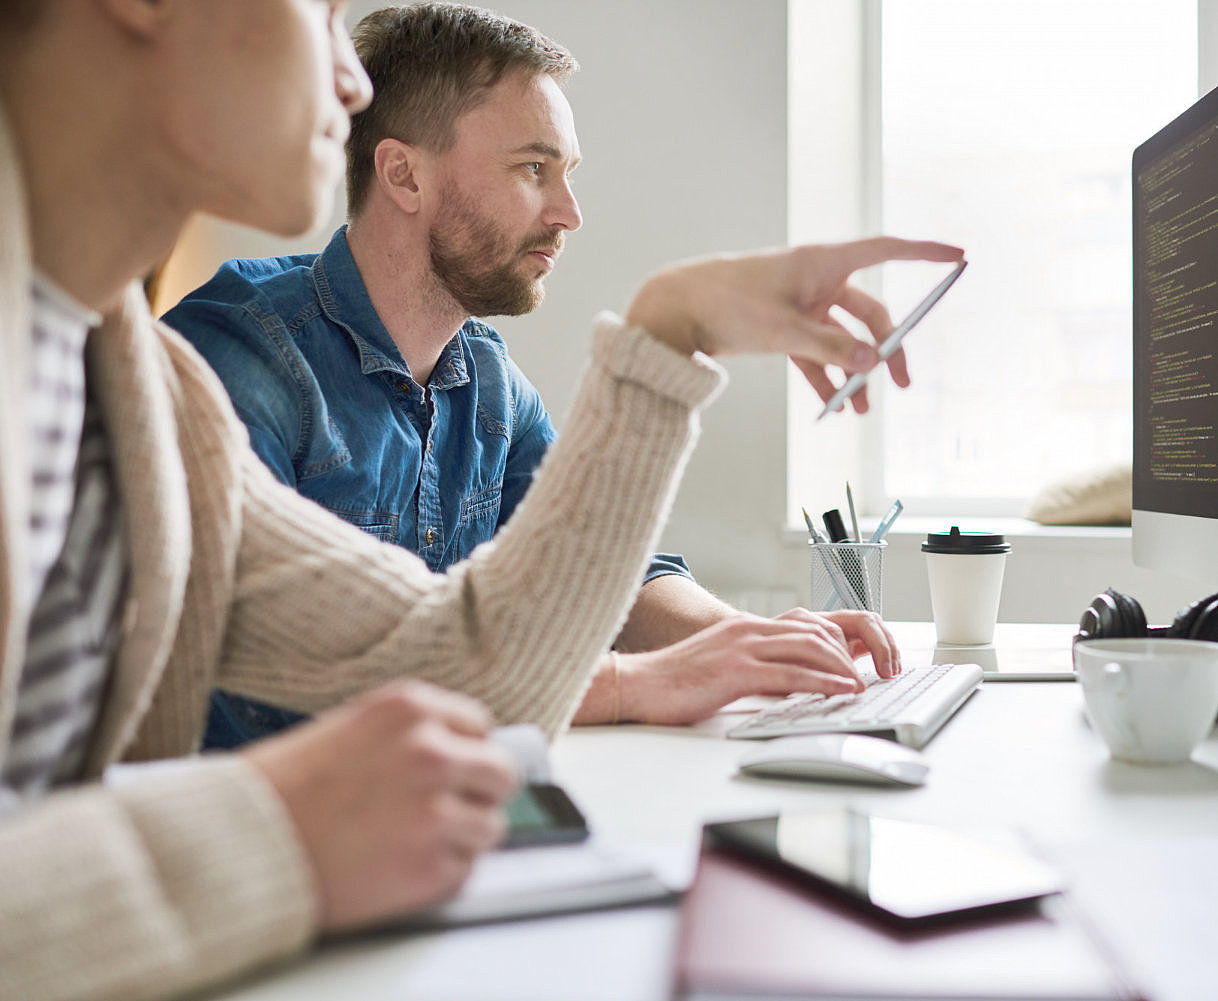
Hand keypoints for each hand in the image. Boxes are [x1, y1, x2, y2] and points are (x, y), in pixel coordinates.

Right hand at [243, 680, 518, 932]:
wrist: (235, 846)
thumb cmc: (279, 789)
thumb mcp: (350, 728)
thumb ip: (409, 734)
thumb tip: (457, 750)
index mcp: (410, 708)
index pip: (480, 725)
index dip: (463, 752)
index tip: (449, 770)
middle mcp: (430, 753)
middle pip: (500, 773)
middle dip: (476, 792)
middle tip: (444, 808)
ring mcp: (434, 812)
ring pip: (491, 826)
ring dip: (461, 836)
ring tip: (410, 840)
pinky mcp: (430, 868)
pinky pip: (466, 871)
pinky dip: (440, 875)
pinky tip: (398, 865)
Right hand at [613, 608, 901, 725]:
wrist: (638, 684)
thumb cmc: (674, 682)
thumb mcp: (721, 666)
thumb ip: (752, 667)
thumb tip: (786, 684)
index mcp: (745, 626)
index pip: (806, 624)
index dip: (837, 642)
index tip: (855, 663)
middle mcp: (748, 630)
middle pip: (815, 631)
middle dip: (849, 653)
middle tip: (867, 675)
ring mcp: (742, 648)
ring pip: (810, 648)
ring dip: (843, 668)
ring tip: (862, 686)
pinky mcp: (736, 671)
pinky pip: (791, 674)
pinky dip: (824, 682)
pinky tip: (841, 691)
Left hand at [625, 237, 964, 411]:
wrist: (677, 310)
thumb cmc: (727, 303)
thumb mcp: (783, 329)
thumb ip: (831, 346)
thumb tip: (873, 362)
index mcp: (821, 262)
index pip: (886, 250)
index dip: (923, 254)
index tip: (958, 256)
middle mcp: (816, 280)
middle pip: (868, 312)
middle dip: (886, 347)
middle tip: (898, 382)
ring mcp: (800, 305)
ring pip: (842, 340)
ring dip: (853, 373)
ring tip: (859, 410)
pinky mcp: (783, 328)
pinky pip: (815, 354)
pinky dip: (825, 378)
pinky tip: (833, 407)